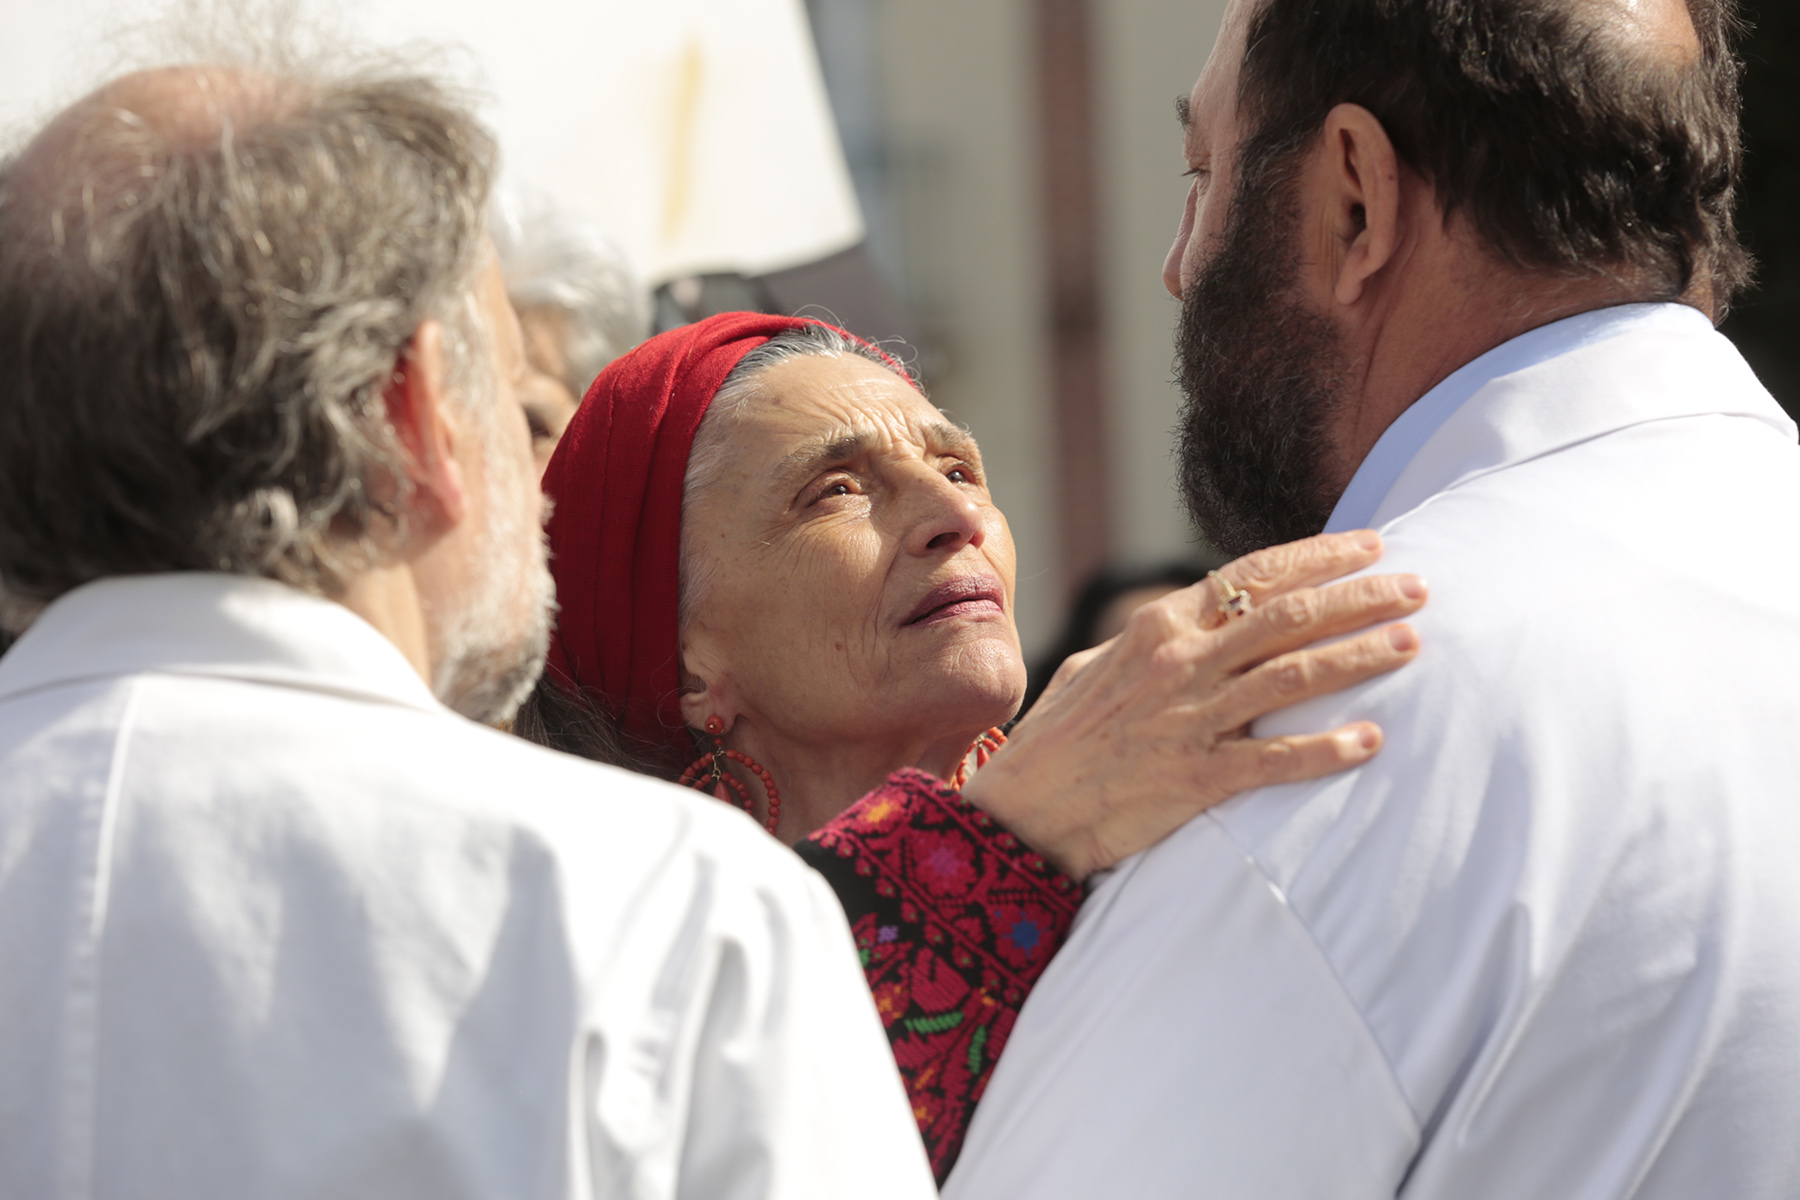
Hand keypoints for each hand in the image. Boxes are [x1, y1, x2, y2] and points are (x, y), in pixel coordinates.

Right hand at [962, 530, 1423, 880]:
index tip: (1372, 546)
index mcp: (1158, 627)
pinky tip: (1372, 741)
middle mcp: (1179, 662)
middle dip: (1360, 596)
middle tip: (1419, 585)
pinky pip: (1276, 759)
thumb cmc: (1057, 740)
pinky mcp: (1196, 777)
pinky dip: (1327, 748)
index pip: (1253, 575)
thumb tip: (1190, 617)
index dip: (1319, 557)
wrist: (1022, 812)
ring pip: (1294, 675)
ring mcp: (1190, 719)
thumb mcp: (1096, 668)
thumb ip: (1149, 640)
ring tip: (1413, 643)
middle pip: (1288, 615)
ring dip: (1360, 656)